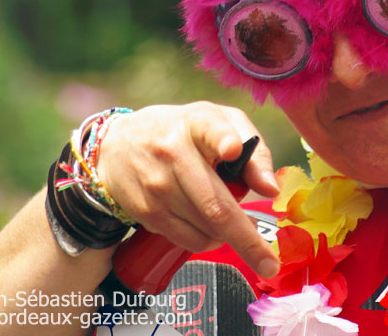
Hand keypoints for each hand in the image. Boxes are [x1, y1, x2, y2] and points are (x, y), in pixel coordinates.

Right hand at [96, 102, 281, 277]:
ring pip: (206, 228)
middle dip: (247, 240)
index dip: (223, 140)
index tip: (233, 150)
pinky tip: (212, 227)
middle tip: (269, 264)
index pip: (210, 129)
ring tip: (237, 223)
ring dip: (230, 235)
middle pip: (215, 204)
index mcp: (198, 123)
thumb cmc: (183, 133)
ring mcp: (157, 185)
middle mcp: (174, 152)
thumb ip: (254, 151)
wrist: (117, 146)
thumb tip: (270, 190)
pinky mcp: (145, 210)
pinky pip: (188, 239)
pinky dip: (208, 240)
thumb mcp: (220, 124)